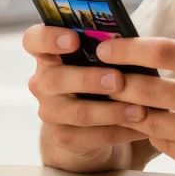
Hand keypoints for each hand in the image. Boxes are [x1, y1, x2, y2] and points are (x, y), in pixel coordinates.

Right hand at [22, 25, 147, 168]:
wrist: (89, 121)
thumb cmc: (99, 73)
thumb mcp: (98, 58)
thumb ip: (106, 48)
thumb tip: (131, 42)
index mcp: (48, 54)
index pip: (34, 40)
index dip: (49, 38)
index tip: (73, 39)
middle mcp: (43, 83)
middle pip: (56, 79)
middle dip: (89, 80)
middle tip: (118, 80)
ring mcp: (51, 112)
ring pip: (78, 113)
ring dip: (111, 111)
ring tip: (139, 110)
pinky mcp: (64, 138)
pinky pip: (92, 137)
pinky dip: (120, 132)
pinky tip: (141, 128)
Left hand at [101, 22, 174, 175]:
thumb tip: (172, 37)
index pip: (162, 51)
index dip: (128, 49)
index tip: (107, 49)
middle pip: (147, 88)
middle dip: (118, 82)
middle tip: (104, 78)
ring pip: (151, 120)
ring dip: (132, 110)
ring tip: (124, 102)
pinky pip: (166, 146)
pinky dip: (155, 134)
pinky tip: (154, 125)